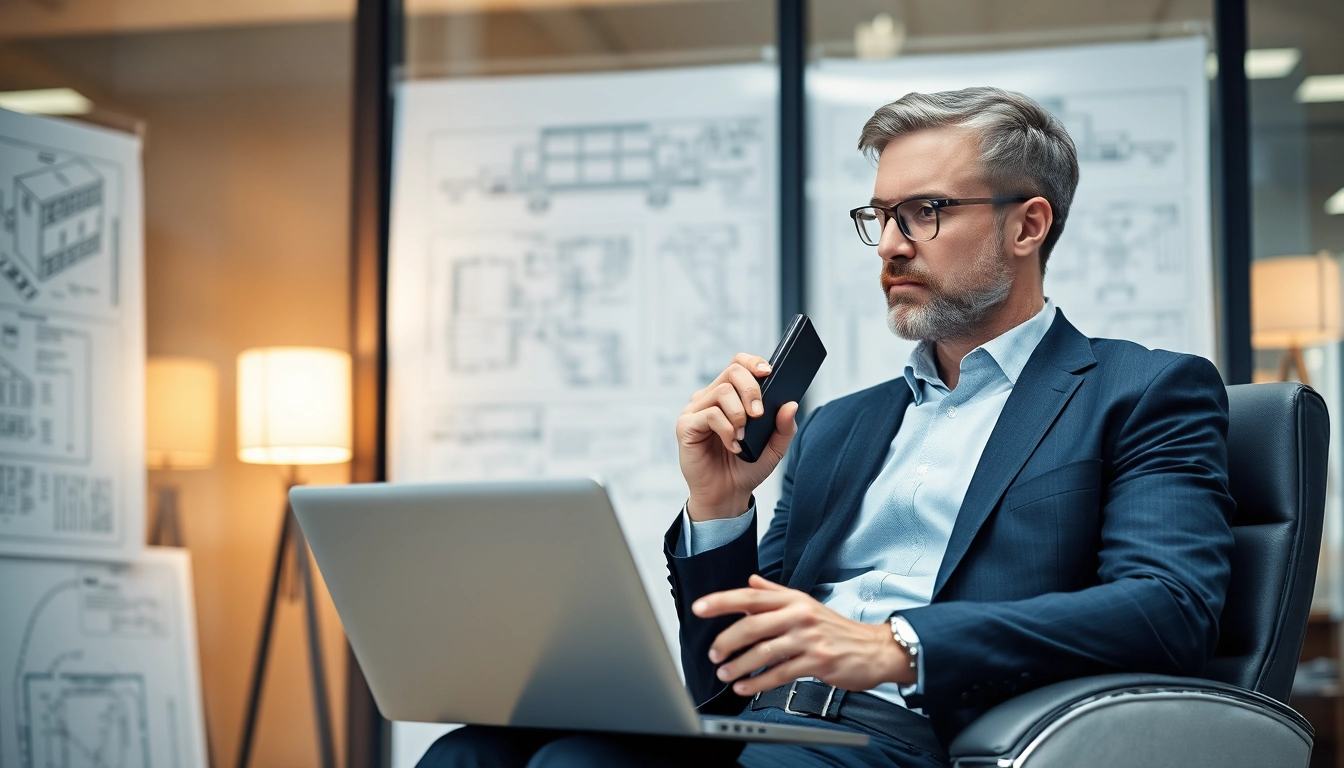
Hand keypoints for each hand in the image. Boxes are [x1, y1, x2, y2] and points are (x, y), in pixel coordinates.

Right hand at [676, 353, 798, 520]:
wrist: (728, 494)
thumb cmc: (747, 467)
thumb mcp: (774, 448)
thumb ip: (784, 426)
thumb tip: (790, 404)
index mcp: (731, 396)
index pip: (738, 364)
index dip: (753, 363)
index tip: (769, 373)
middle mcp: (711, 398)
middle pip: (732, 372)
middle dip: (751, 390)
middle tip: (759, 415)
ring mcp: (696, 410)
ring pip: (722, 391)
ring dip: (739, 414)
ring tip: (743, 437)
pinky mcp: (686, 425)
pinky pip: (710, 414)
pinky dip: (726, 429)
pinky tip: (732, 445)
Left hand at [693, 575, 911, 695]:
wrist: (873, 648)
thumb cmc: (836, 627)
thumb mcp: (805, 603)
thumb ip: (775, 593)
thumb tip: (750, 581)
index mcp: (792, 599)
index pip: (750, 596)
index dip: (722, 601)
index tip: (699, 608)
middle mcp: (799, 615)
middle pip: (752, 625)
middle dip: (726, 641)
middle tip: (713, 654)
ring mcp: (808, 638)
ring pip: (763, 652)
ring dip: (738, 665)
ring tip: (724, 674)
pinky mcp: (817, 661)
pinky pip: (779, 673)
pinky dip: (757, 683)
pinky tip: (745, 687)